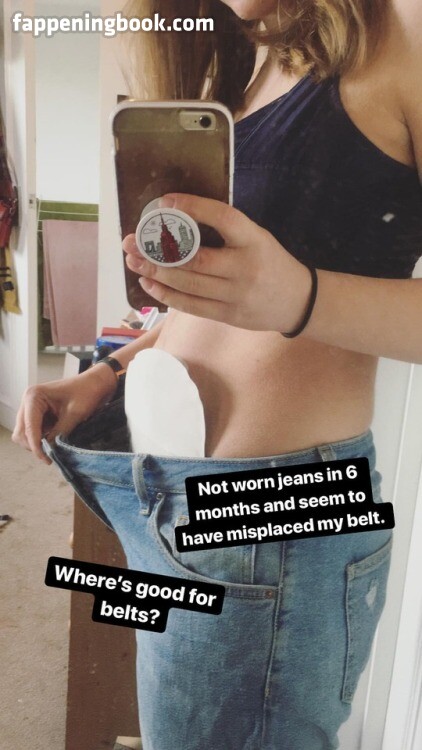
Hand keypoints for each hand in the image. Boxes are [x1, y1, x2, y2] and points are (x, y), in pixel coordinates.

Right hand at [12, 366, 116, 463]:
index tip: (47, 459)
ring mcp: (32, 407)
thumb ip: (59, 433)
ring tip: (53, 450)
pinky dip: (40, 440)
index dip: (36, 446)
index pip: (29, 427)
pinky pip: (34, 432)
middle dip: (33, 446)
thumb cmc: (87, 392)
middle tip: (50, 456)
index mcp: (34, 396)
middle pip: (21, 432)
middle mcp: (28, 401)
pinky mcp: (38, 413)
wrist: (95, 383)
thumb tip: (49, 451)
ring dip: (36, 444)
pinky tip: (53, 442)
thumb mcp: (74, 414)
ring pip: (25, 434)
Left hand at [124, 194, 310, 331]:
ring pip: (188, 284)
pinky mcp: (229, 316)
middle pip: (195, 258)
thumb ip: (226, 231)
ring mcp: (236, 295)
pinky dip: (166, 295)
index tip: (165, 202)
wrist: (299, 301)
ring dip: (156, 272)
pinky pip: (191, 305)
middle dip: (158, 250)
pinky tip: (149, 284)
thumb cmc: (271, 263)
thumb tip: (177, 221)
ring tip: (134, 261)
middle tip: (132, 241)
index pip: (222, 217)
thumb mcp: (257, 238)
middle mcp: (246, 267)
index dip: (192, 207)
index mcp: (255, 240)